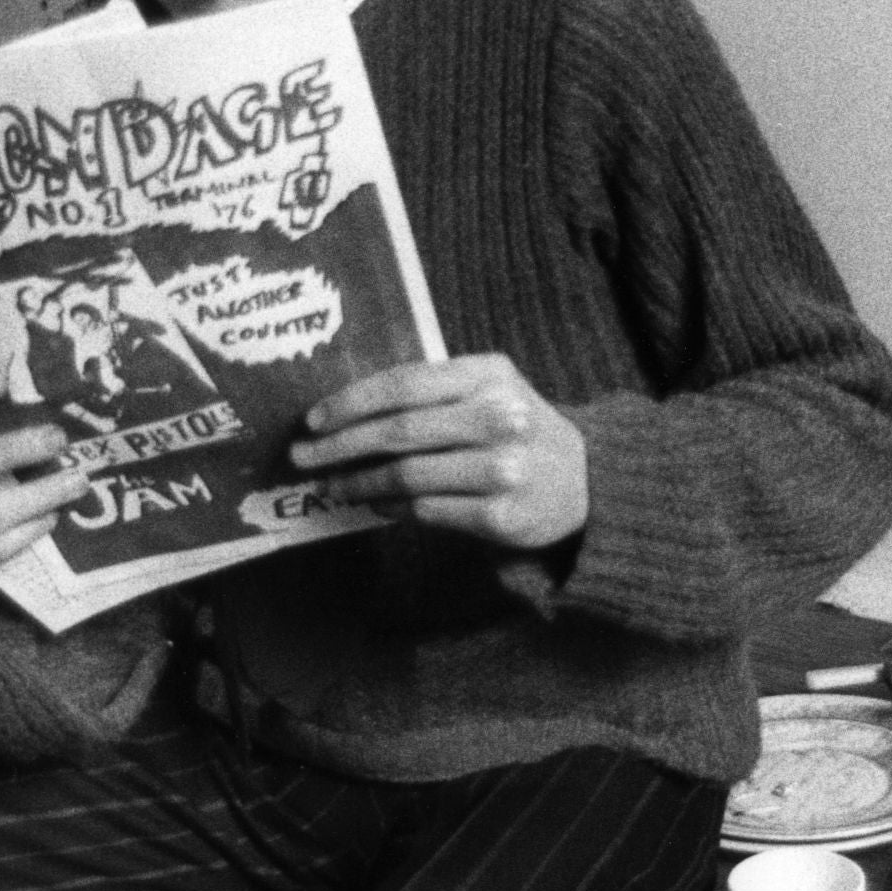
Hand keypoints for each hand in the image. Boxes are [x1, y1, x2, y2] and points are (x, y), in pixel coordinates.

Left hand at [289, 354, 586, 548]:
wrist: (588, 482)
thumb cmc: (518, 429)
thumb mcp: (489, 390)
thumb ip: (431, 392)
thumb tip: (346, 414)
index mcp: (490, 375)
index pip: (404, 383)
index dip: (351, 402)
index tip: (313, 420)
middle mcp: (500, 418)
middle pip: (399, 431)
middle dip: (340, 446)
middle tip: (304, 458)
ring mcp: (502, 469)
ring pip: (406, 476)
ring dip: (359, 483)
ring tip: (334, 487)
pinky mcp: (501, 515)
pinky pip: (426, 510)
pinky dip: (393, 508)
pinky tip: (377, 504)